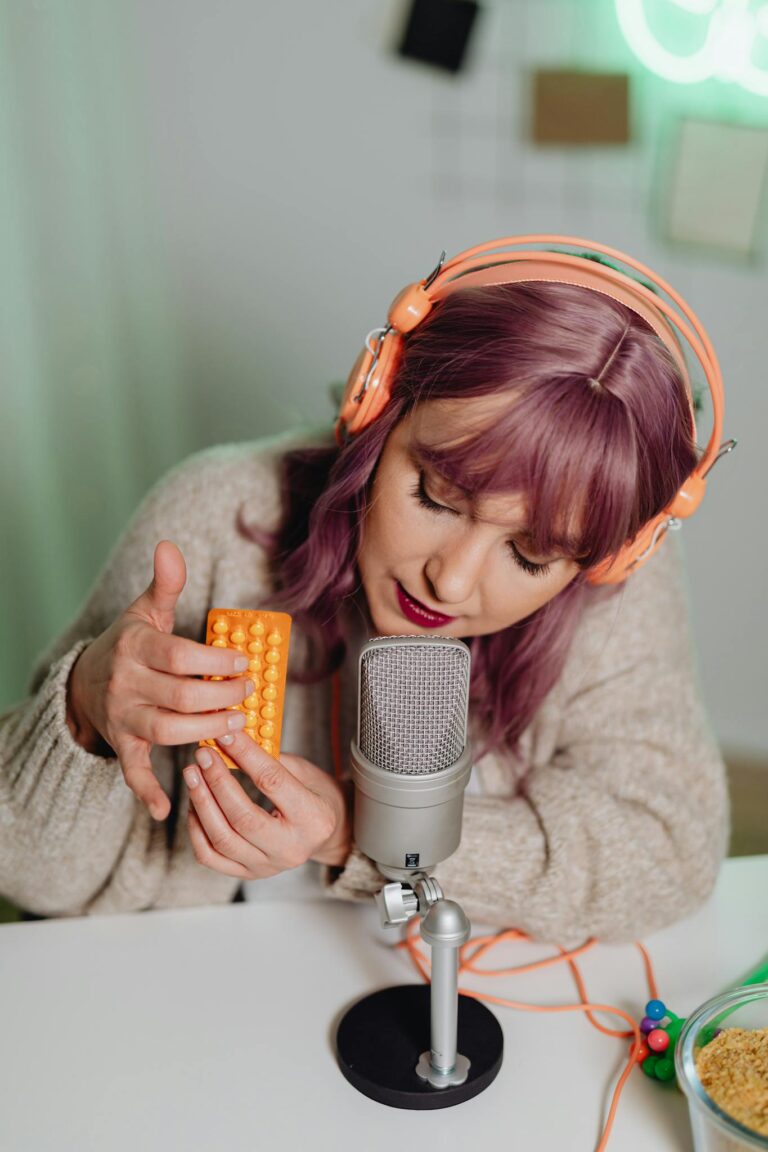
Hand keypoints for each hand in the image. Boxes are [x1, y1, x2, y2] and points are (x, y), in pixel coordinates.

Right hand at [66, 540, 254, 820]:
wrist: (83, 682)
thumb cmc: (129, 643)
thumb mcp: (145, 611)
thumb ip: (165, 583)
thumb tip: (171, 545)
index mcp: (136, 646)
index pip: (181, 655)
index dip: (217, 662)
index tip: (245, 662)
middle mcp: (126, 683)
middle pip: (181, 696)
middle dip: (222, 696)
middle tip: (250, 693)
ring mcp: (123, 717)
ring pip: (166, 732)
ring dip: (206, 732)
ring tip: (238, 724)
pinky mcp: (122, 744)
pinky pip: (133, 771)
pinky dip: (148, 792)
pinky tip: (167, 809)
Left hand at [183, 731, 352, 877]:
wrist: (327, 834)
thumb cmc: (316, 796)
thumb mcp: (305, 772)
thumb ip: (271, 759)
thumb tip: (232, 739)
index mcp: (313, 819)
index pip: (272, 782)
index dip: (245, 755)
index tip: (224, 735)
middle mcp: (291, 849)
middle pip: (242, 816)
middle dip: (217, 781)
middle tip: (203, 755)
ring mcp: (268, 866)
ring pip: (222, 839)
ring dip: (201, 802)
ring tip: (192, 775)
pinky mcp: (248, 874)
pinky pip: (211, 856)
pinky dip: (196, 829)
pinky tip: (194, 804)